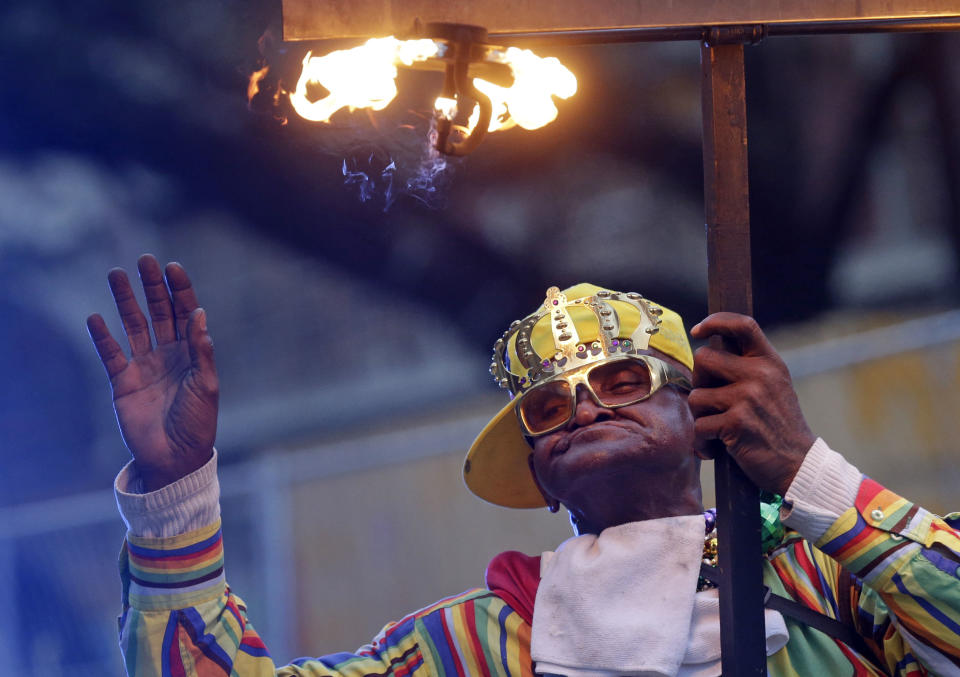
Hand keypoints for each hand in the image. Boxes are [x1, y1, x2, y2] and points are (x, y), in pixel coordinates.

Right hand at [87, 255, 217, 490]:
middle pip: (159, 312)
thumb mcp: (207, 385)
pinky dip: (102, 336)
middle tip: (144, 260)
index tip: (172, 267)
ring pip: (134, 325)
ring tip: (115, 274)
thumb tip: (200, 314)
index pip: (186, 313)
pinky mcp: (123, 381)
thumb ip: (202, 350)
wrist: (175, 457)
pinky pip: (111, 354)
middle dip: (152, 287)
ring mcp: (144, 365)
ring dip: (125, 301)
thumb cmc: (198, 422)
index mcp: (192, 353)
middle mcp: (168, 354)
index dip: (180, 290)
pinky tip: (95, 317)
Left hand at [688, 313, 814, 495]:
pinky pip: (699, 425)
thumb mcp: (774, 386)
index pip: (743, 325)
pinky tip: (716, 448)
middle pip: (703, 358)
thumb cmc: (778, 426)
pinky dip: (702, 441)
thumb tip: (708, 353)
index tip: (699, 330)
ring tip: (717, 429)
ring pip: (696, 396)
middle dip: (699, 381)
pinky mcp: (736, 422)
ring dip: (700, 416)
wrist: (798, 464)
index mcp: (770, 362)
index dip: (717, 321)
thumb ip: (748, 368)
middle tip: (710, 402)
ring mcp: (748, 397)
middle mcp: (760, 374)